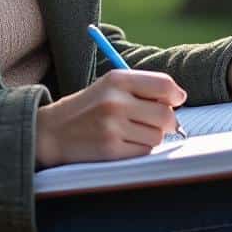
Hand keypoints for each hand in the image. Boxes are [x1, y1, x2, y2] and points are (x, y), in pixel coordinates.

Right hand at [34, 69, 186, 168]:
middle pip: (166, 114)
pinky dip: (139, 149)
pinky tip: (124, 143)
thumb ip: (142, 88)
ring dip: (151, 137)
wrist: (52, 131)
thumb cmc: (88, 108)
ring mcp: (112, 126)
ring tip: (133, 132)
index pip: (164, 84)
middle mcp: (115, 101)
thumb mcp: (109, 87)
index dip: (176, 95)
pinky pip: (144, 151)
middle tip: (159, 123)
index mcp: (117, 80)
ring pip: (157, 136)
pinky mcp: (110, 149)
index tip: (176, 100)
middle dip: (168, 122)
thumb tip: (178, 98)